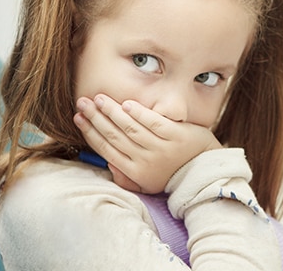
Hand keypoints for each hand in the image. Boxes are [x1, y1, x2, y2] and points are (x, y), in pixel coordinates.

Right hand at [74, 94, 221, 193]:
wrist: (204, 171)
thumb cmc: (172, 174)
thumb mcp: (146, 183)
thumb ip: (126, 176)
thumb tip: (107, 164)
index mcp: (134, 171)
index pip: (106, 149)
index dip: (90, 132)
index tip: (78, 118)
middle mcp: (145, 160)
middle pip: (114, 136)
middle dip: (95, 118)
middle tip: (82, 103)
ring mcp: (161, 147)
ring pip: (131, 128)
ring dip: (112, 112)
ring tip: (99, 99)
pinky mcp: (176, 136)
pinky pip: (154, 123)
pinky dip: (139, 113)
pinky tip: (126, 104)